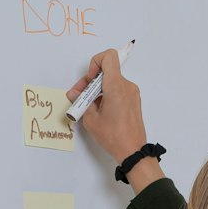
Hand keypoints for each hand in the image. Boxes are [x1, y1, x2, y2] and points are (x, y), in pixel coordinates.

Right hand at [68, 48, 150, 165]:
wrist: (133, 151)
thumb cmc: (113, 136)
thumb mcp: (90, 118)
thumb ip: (81, 101)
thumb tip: (74, 94)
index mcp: (116, 86)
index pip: (109, 57)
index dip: (95, 63)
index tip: (90, 80)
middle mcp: (127, 86)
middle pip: (107, 71)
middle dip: (90, 81)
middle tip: (79, 96)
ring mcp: (132, 93)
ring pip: (111, 81)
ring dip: (97, 89)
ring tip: (87, 105)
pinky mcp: (133, 101)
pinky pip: (117, 90)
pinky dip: (106, 95)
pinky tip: (99, 109)